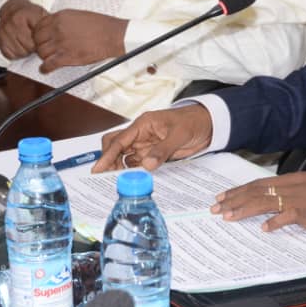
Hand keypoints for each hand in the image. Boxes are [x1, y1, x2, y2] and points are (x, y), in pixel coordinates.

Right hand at [0, 0, 46, 59]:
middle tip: (34, 41)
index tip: (42, 39)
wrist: (13, 10)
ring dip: (25, 51)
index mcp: (22, 16)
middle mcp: (10, 23)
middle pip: (28, 48)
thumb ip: (48, 25)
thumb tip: (54, 38)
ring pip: (19, 53)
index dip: (41, 42)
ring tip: (27, 42)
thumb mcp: (42, 14)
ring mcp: (3, 32)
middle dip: (33, 47)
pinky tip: (19, 45)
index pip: (35, 40)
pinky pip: (9, 55)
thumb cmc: (30, 14)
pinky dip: (16, 53)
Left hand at [32, 10, 126, 72]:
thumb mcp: (78, 15)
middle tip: (45, 49)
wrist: (112, 36)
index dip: (39, 33)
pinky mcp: (66, 57)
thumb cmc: (100, 25)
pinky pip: (48, 64)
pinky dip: (45, 69)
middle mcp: (57, 29)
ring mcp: (61, 43)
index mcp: (60, 17)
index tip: (42, 38)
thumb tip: (54, 27)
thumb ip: (63, 20)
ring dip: (43, 57)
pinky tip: (46, 69)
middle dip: (40, 45)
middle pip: (37, 39)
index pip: (39, 26)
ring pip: (41, 52)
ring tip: (48, 58)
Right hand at [92, 104, 213, 172]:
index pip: (119, 141)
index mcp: (142, 125)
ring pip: (124, 158)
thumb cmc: (192, 122)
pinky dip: (133, 173)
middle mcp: (140, 135)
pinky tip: (132, 183)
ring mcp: (145, 145)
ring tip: (120, 184)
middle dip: (109, 162)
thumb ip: (163, 150)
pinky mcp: (152, 154)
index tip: (97, 170)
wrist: (208, 125)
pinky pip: (137, 164)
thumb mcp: (179, 134)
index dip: (107, 156)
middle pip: (115, 147)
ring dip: (121, 170)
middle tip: (109, 180)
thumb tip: (146, 166)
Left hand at [212, 172, 305, 231]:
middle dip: (234, 200)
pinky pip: (288, 216)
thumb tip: (277, 200)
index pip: (258, 183)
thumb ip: (293, 191)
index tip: (222, 196)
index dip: (238, 190)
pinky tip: (265, 229)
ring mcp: (299, 198)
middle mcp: (291, 186)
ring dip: (245, 210)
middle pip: (256, 191)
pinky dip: (275, 222)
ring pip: (265, 202)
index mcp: (291, 179)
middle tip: (215, 208)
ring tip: (229, 216)